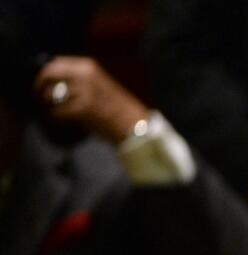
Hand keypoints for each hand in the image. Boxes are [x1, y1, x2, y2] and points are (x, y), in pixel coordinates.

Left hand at [33, 56, 147, 142]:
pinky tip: (62, 119)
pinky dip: (56, 117)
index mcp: (88, 67)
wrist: (134, 124)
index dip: (44, 74)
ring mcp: (83, 92)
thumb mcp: (99, 83)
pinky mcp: (82, 110)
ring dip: (48, 104)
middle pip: (48, 75)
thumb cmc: (118, 106)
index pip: (55, 63)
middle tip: (39, 97)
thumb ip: (78, 78)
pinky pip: (57, 112)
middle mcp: (84, 76)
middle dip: (39, 87)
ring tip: (52, 109)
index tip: (42, 83)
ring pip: (50, 95)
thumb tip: (54, 80)